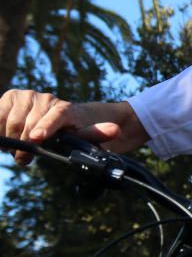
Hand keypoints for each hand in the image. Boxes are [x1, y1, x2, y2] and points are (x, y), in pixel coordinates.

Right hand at [0, 89, 119, 164]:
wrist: (66, 116)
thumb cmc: (77, 128)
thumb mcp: (87, 134)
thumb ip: (96, 134)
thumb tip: (115, 130)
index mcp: (65, 108)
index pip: (56, 116)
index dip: (44, 127)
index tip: (35, 138)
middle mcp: (44, 98)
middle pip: (26, 124)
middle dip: (22, 145)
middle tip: (23, 160)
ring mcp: (26, 96)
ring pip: (10, 122)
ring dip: (9, 139)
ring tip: (18, 149)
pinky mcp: (10, 97)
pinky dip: (0, 130)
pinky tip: (6, 139)